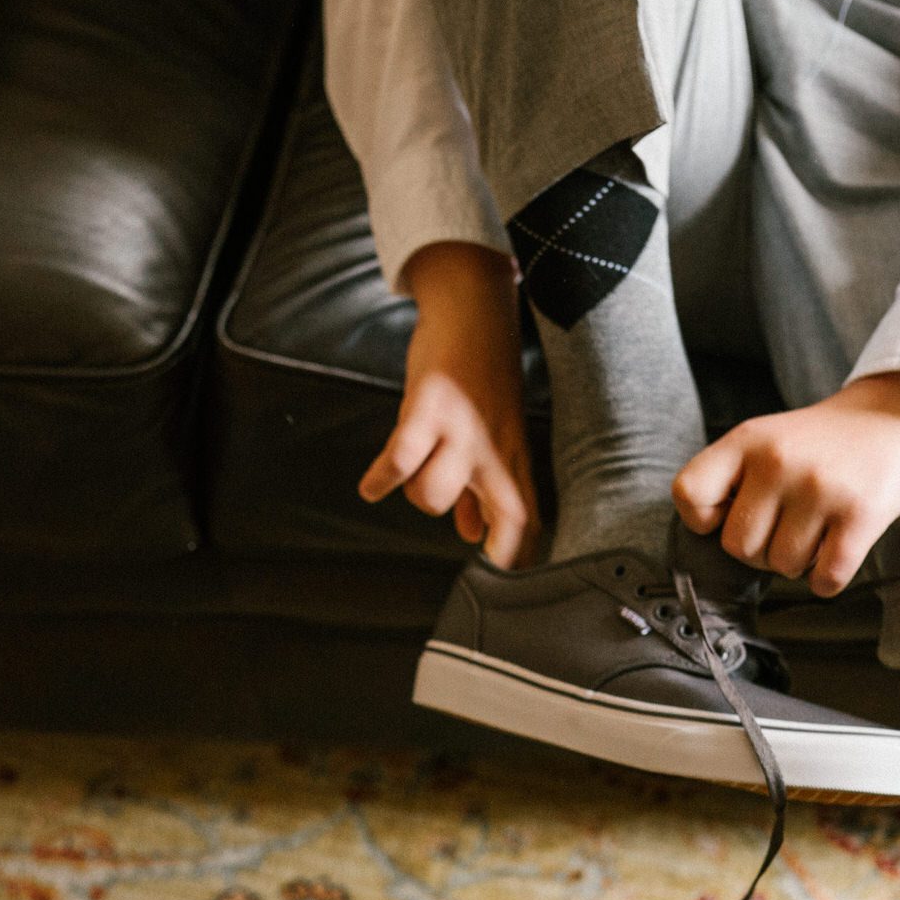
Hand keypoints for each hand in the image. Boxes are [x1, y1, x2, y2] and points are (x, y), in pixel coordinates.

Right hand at [360, 242, 540, 567]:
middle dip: (488, 546)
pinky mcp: (430, 406)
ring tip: (410, 476)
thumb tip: (474, 535)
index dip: (519, 559)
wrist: (475, 308)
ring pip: (437, 494)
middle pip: (507, 513)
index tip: (503, 592)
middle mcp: (495, 447)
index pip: (528, 519)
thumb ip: (484, 490)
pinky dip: (382, 477)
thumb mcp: (495, 435)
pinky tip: (371, 487)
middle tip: (465, 561)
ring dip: (418, 495)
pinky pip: (402, 456)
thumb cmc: (484, 377)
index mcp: (513, 457)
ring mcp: (463, 428)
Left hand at [672, 357, 899, 595]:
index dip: (705, 518)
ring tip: (819, 529)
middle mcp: (778, 461)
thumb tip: (714, 536)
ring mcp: (820, 488)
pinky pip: (825, 579)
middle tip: (789, 527)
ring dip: (801, 562)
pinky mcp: (861, 514)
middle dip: (761, 550)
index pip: (689, 495)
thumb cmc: (823, 443)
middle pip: (738, 547)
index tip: (734, 512)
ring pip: (783, 568)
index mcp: (746, 440)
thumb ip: (731, 478)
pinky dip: (828, 579)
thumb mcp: (766, 438)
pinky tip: (838, 552)